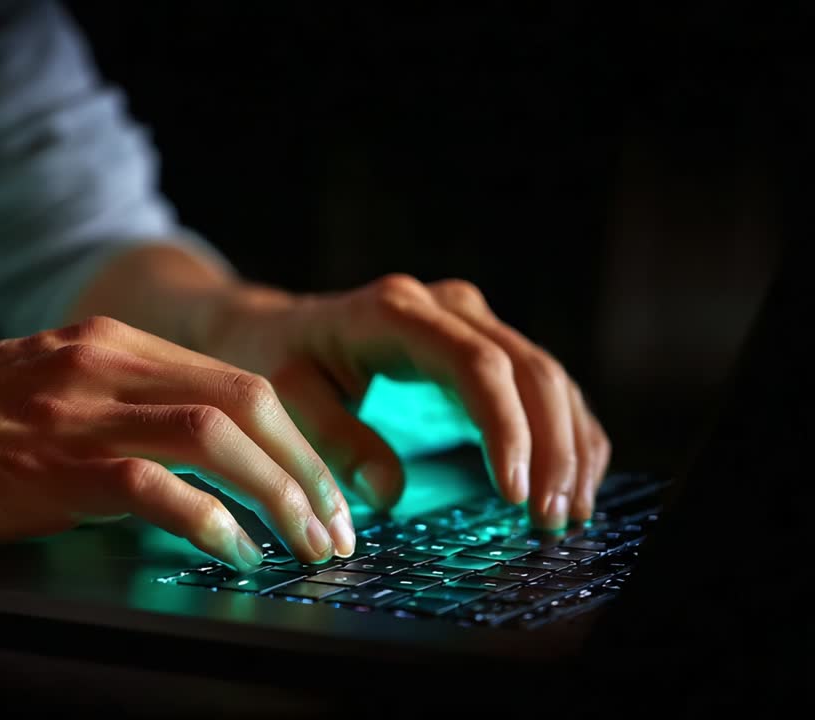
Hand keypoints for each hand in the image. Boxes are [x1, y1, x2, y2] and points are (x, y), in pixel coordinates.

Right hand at [0, 317, 353, 570]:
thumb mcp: (38, 389)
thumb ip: (110, 407)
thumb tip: (182, 466)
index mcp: (106, 344)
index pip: (236, 380)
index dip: (297, 439)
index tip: (323, 489)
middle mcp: (103, 363)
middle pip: (249, 401)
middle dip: (310, 469)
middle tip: (338, 528)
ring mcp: (76, 411)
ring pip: (219, 437)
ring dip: (281, 495)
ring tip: (308, 547)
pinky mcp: (48, 466)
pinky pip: (155, 487)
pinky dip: (209, 522)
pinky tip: (232, 552)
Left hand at [200, 275, 610, 529]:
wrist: (273, 332)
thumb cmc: (276, 363)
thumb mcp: (282, 398)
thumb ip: (333, 440)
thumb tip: (389, 492)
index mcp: (397, 311)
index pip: (476, 364)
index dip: (505, 428)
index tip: (512, 492)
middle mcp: (447, 309)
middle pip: (528, 369)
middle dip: (550, 448)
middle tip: (549, 519)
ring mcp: (473, 326)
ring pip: (549, 378)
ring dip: (569, 447)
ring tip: (567, 515)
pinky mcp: (486, 354)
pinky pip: (546, 390)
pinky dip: (568, 437)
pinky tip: (574, 486)